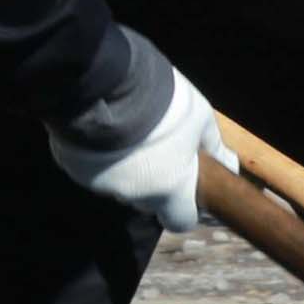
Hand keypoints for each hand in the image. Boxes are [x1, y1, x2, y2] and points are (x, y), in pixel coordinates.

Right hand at [44, 38, 236, 232]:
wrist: (105, 84)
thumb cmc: (163, 104)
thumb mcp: (200, 119)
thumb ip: (213, 147)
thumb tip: (229, 164)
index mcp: (170, 189)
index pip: (180, 220)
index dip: (185, 208)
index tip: (187, 191)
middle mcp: (134, 195)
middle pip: (148, 200)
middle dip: (154, 182)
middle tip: (158, 151)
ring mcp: (100, 183)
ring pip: (119, 183)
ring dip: (126, 168)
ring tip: (129, 134)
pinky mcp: (74, 167)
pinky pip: (92, 167)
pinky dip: (100, 156)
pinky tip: (104, 131)